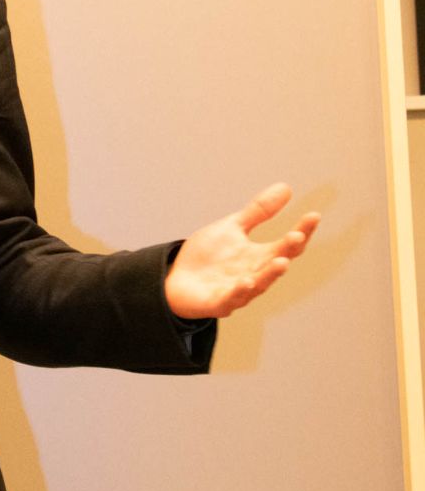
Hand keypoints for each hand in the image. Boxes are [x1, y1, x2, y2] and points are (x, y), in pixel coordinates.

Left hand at [164, 183, 318, 320]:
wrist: (177, 280)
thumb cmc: (209, 257)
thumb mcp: (233, 228)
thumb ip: (258, 212)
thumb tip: (287, 188)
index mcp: (260, 257)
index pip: (287, 245)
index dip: (302, 232)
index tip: (314, 216)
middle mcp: (254, 275)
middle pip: (276, 264)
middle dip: (287, 252)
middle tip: (298, 236)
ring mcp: (238, 291)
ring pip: (258, 285)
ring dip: (269, 275)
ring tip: (281, 263)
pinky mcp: (218, 303)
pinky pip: (230, 298)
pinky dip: (238, 291)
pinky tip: (245, 282)